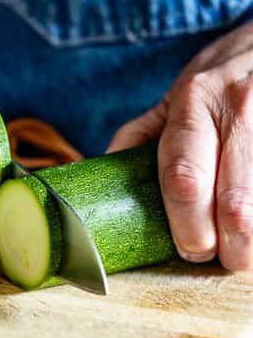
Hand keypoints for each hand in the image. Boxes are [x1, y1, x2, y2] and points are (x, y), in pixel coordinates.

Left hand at [109, 23, 252, 269]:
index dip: (187, 223)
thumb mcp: (173, 96)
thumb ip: (140, 137)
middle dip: (231, 243)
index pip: (184, 176)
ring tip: (246, 249)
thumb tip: (100, 183)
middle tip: (224, 258)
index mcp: (194, 101)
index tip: (192, 249)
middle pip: (235, 200)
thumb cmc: (217, 79)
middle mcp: (238, 107)